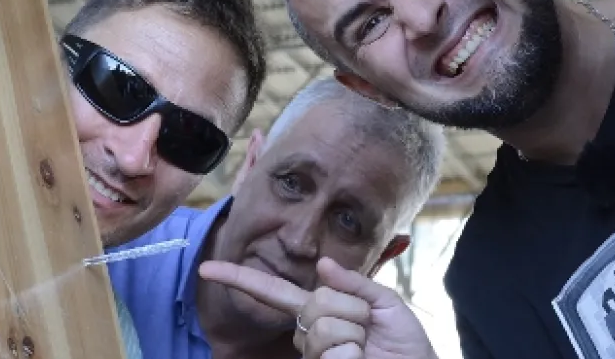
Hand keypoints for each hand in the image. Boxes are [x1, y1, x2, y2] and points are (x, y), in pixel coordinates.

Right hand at [199, 256, 436, 358]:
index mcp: (322, 311)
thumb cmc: (407, 348)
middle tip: (370, 330)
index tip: (207, 270)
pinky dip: (355, 354)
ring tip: (368, 350)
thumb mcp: (387, 306)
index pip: (275, 293)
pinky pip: (334, 352)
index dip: (241, 280)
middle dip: (352, 311)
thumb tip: (321, 265)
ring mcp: (315, 357)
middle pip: (315, 303)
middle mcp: (311, 335)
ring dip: (357, 334)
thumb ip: (355, 284)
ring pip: (324, 327)